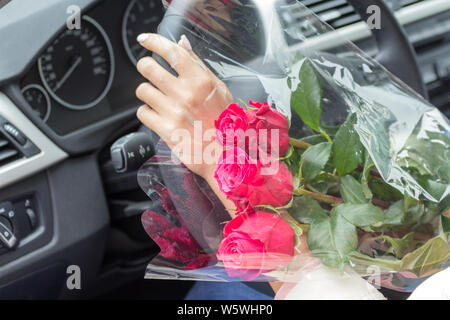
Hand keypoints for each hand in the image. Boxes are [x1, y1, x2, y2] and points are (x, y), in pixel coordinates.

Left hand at [135, 33, 233, 177]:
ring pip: (142, 90)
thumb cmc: (226, 123)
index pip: (171, 52)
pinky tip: (159, 115)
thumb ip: (198, 65)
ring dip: (148, 93)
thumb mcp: (219, 89)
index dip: (153, 41)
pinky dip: (148, 112)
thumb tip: (181, 43)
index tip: (145, 40)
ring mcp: (173, 112)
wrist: (226, 155)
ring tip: (159, 99)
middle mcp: (186, 94)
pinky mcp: (164, 129)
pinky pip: (142, 112)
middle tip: (150, 71)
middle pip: (148, 67)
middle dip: (146, 67)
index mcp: (201, 81)